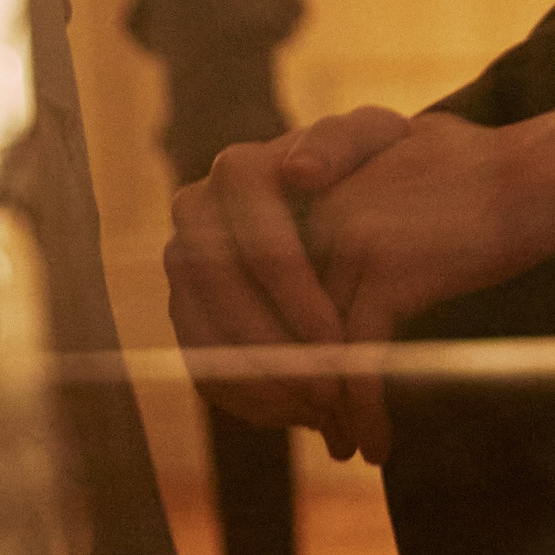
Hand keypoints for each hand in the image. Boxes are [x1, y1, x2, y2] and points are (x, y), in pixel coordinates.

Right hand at [164, 107, 408, 456]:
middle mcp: (196, 213)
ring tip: (321, 412)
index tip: (341, 338)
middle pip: (223, 298)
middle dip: (278, 349)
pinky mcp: (183, 308)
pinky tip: (296, 414)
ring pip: (205, 336)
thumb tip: (297, 169)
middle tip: (330, 391)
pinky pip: (199, 362)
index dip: (296, 297)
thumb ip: (344, 141)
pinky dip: (245, 397)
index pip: (256, 243)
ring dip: (262, 383)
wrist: (345, 194)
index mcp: (239, 170)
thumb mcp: (372, 140)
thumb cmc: (367, 167)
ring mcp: (182, 263)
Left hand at [300, 109, 554, 462]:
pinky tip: (378, 447)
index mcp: (320, 188)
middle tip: (321, 430)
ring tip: (344, 447)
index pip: (283, 285)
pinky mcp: (384, 277)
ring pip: (319, 348)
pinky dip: (366, 412)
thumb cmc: (487, 165)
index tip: (308, 386)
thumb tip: (342, 213)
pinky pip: (360, 362)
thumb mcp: (405, 157)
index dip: (291, 343)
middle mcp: (321, 210)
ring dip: (331, 408)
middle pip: (292, 320)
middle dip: (303, 381)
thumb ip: (363, 184)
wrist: (538, 170)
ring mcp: (348, 242)